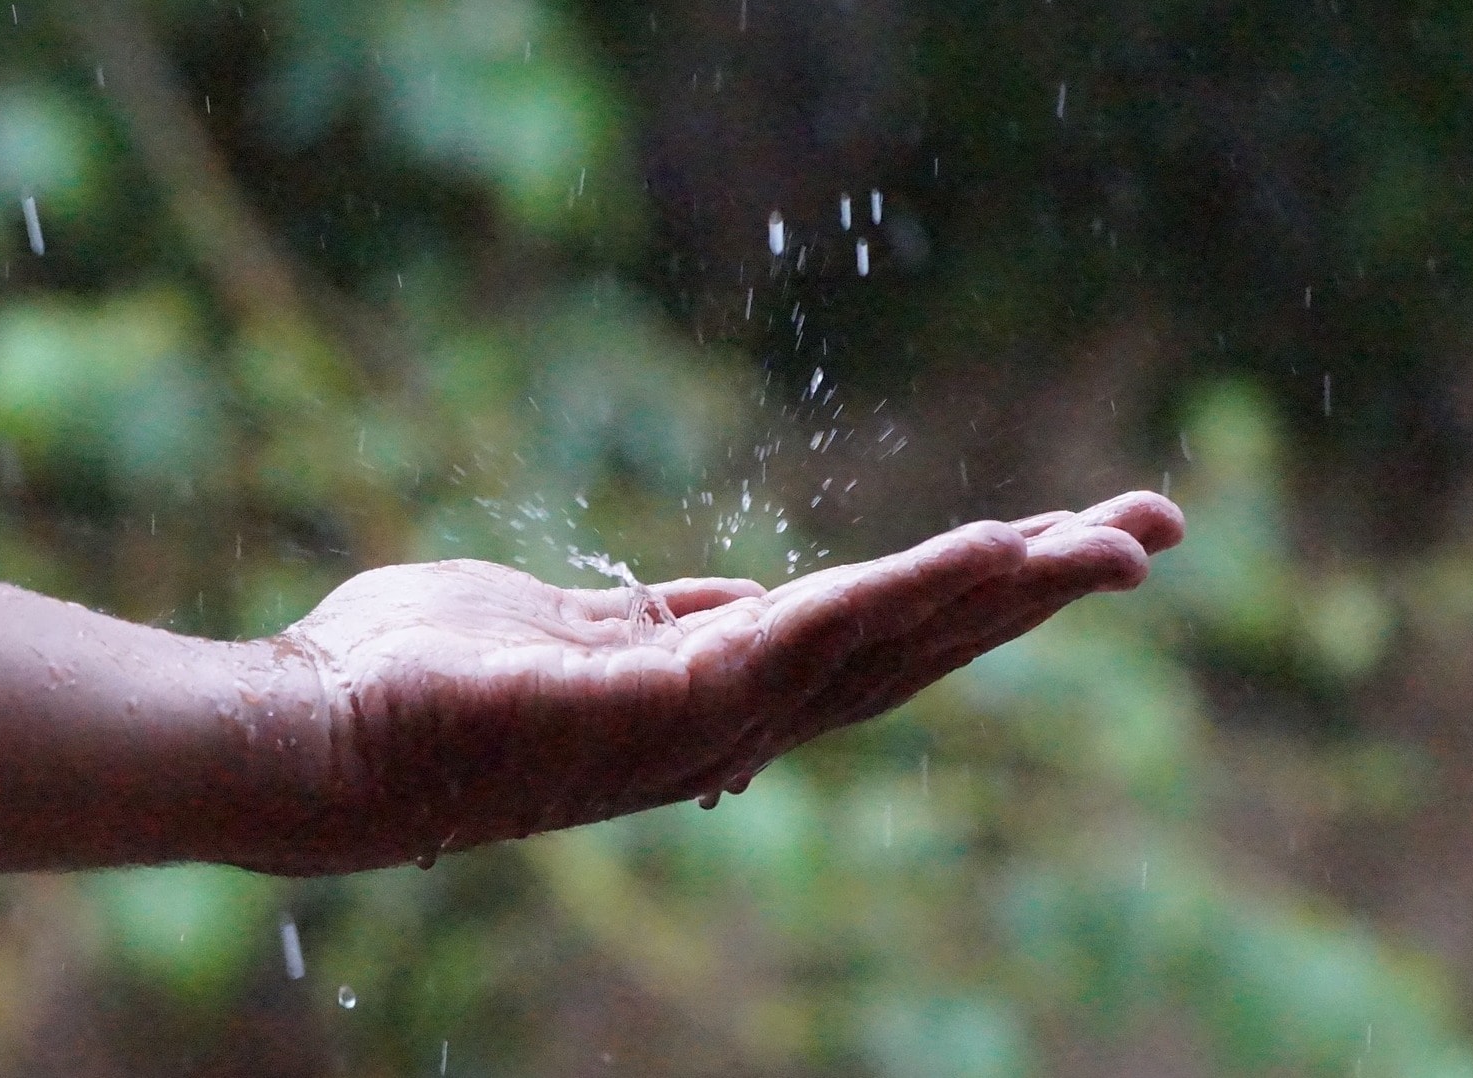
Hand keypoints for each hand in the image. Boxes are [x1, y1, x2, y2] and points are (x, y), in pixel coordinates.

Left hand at [271, 491, 1182, 871]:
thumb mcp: (576, 628)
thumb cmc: (421, 678)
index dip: (977, 595)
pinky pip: (806, 642)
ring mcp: (702, 720)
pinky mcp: (660, 703)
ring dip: (1004, 591)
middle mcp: (732, 720)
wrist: (315, 734)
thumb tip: (746, 598)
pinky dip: (904, 594)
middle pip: (916, 649)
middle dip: (1037, 592)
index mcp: (715, 692)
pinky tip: (985, 550)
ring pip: (889, 646)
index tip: (1067, 537)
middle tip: (1157, 530)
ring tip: (1110, 540)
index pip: (877, 641)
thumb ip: (669, 620)